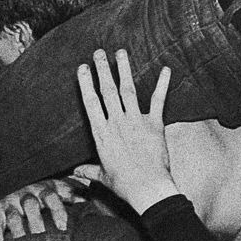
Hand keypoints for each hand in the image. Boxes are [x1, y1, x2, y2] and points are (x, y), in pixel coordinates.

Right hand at [0, 177, 79, 240]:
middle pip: (31, 205)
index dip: (57, 211)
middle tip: (40, 234)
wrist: (5, 183)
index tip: (63, 227)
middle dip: (36, 220)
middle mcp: (25, 195)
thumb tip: (86, 199)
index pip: (51, 197)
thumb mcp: (52, 187)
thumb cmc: (35, 191)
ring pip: (13, 216)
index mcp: (42, 190)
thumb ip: (68, 193)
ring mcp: (9, 202)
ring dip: (17, 229)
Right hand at [76, 49, 179, 213]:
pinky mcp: (155, 125)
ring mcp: (136, 122)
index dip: (86, 84)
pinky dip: (162, 84)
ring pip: (128, 90)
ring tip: (121, 52)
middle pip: (107, 90)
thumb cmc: (123, 184)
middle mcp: (116, 123)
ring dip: (124, 70)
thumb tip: (75, 173)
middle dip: (102, 69)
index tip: (82, 68)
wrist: (147, 188)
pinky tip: (166, 69)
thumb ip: (88, 171)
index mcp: (101, 133)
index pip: (90, 103)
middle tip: (99, 52)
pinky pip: (158, 101)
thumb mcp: (102, 176)